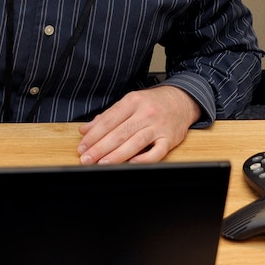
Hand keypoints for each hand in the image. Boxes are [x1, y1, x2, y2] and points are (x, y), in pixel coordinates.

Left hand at [76, 86, 200, 163]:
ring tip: (102, 163)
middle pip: (119, 133)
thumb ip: (107, 117)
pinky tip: (131, 164)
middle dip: (100, 148)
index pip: (108, 120)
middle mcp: (146, 113)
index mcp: (133, 101)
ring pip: (135, 142)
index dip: (93, 135)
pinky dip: (144, 159)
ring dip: (117, 155)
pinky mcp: (170, 139)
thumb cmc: (152, 103)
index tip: (82, 147)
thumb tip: (85, 130)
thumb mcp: (129, 103)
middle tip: (86, 159)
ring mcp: (158, 126)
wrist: (182, 100)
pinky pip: (157, 152)